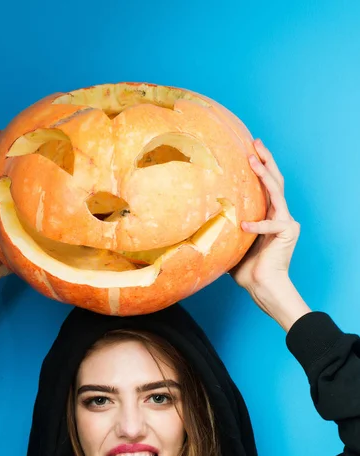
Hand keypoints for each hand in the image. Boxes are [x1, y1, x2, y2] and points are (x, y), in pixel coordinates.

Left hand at [229, 139, 310, 331]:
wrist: (262, 286)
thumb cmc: (246, 268)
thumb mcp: (230, 243)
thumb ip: (223, 229)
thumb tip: (194, 222)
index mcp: (267, 214)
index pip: (265, 185)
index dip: (259, 166)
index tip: (248, 148)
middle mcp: (279, 213)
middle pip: (275, 180)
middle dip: (265, 160)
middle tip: (255, 142)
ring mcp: (286, 221)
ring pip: (277, 192)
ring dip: (265, 175)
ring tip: (253, 161)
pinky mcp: (288, 231)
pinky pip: (271, 223)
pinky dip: (257, 224)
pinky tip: (244, 225)